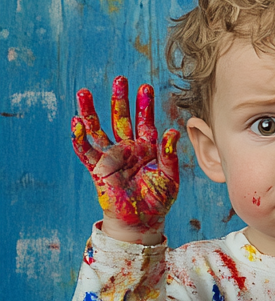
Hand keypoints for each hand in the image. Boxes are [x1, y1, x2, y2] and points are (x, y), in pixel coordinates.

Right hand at [71, 76, 179, 237]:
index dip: (145, 105)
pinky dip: (80, 138)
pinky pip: (86, 152)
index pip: (145, 121)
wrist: (142, 222)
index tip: (144, 87)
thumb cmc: (158, 200)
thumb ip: (169, 155)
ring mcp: (112, 158)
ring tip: (84, 92)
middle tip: (120, 78)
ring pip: (98, 130)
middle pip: (121, 118)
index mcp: (147, 148)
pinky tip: (76, 123)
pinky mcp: (98, 170)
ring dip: (91, 111)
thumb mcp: (170, 177)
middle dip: (120, 99)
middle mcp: (128, 149)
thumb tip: (172, 131)